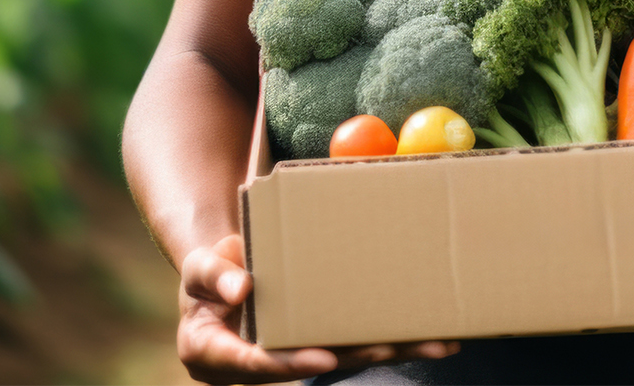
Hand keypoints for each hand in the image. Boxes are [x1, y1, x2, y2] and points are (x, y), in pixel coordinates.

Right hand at [177, 235, 459, 383]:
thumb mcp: (198, 270)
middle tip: (389, 346)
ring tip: (435, 343)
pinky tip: (435, 333)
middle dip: (356, 356)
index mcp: (222, 355)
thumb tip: (241, 288)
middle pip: (316, 364)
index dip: (291, 364)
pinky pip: (358, 341)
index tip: (322, 358)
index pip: (258, 363)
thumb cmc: (208, 276)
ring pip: (347, 356)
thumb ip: (212, 275)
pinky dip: (395, 337)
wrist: (225, 277)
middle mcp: (264, 363)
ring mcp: (297, 353)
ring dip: (392, 350)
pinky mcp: (322, 341)